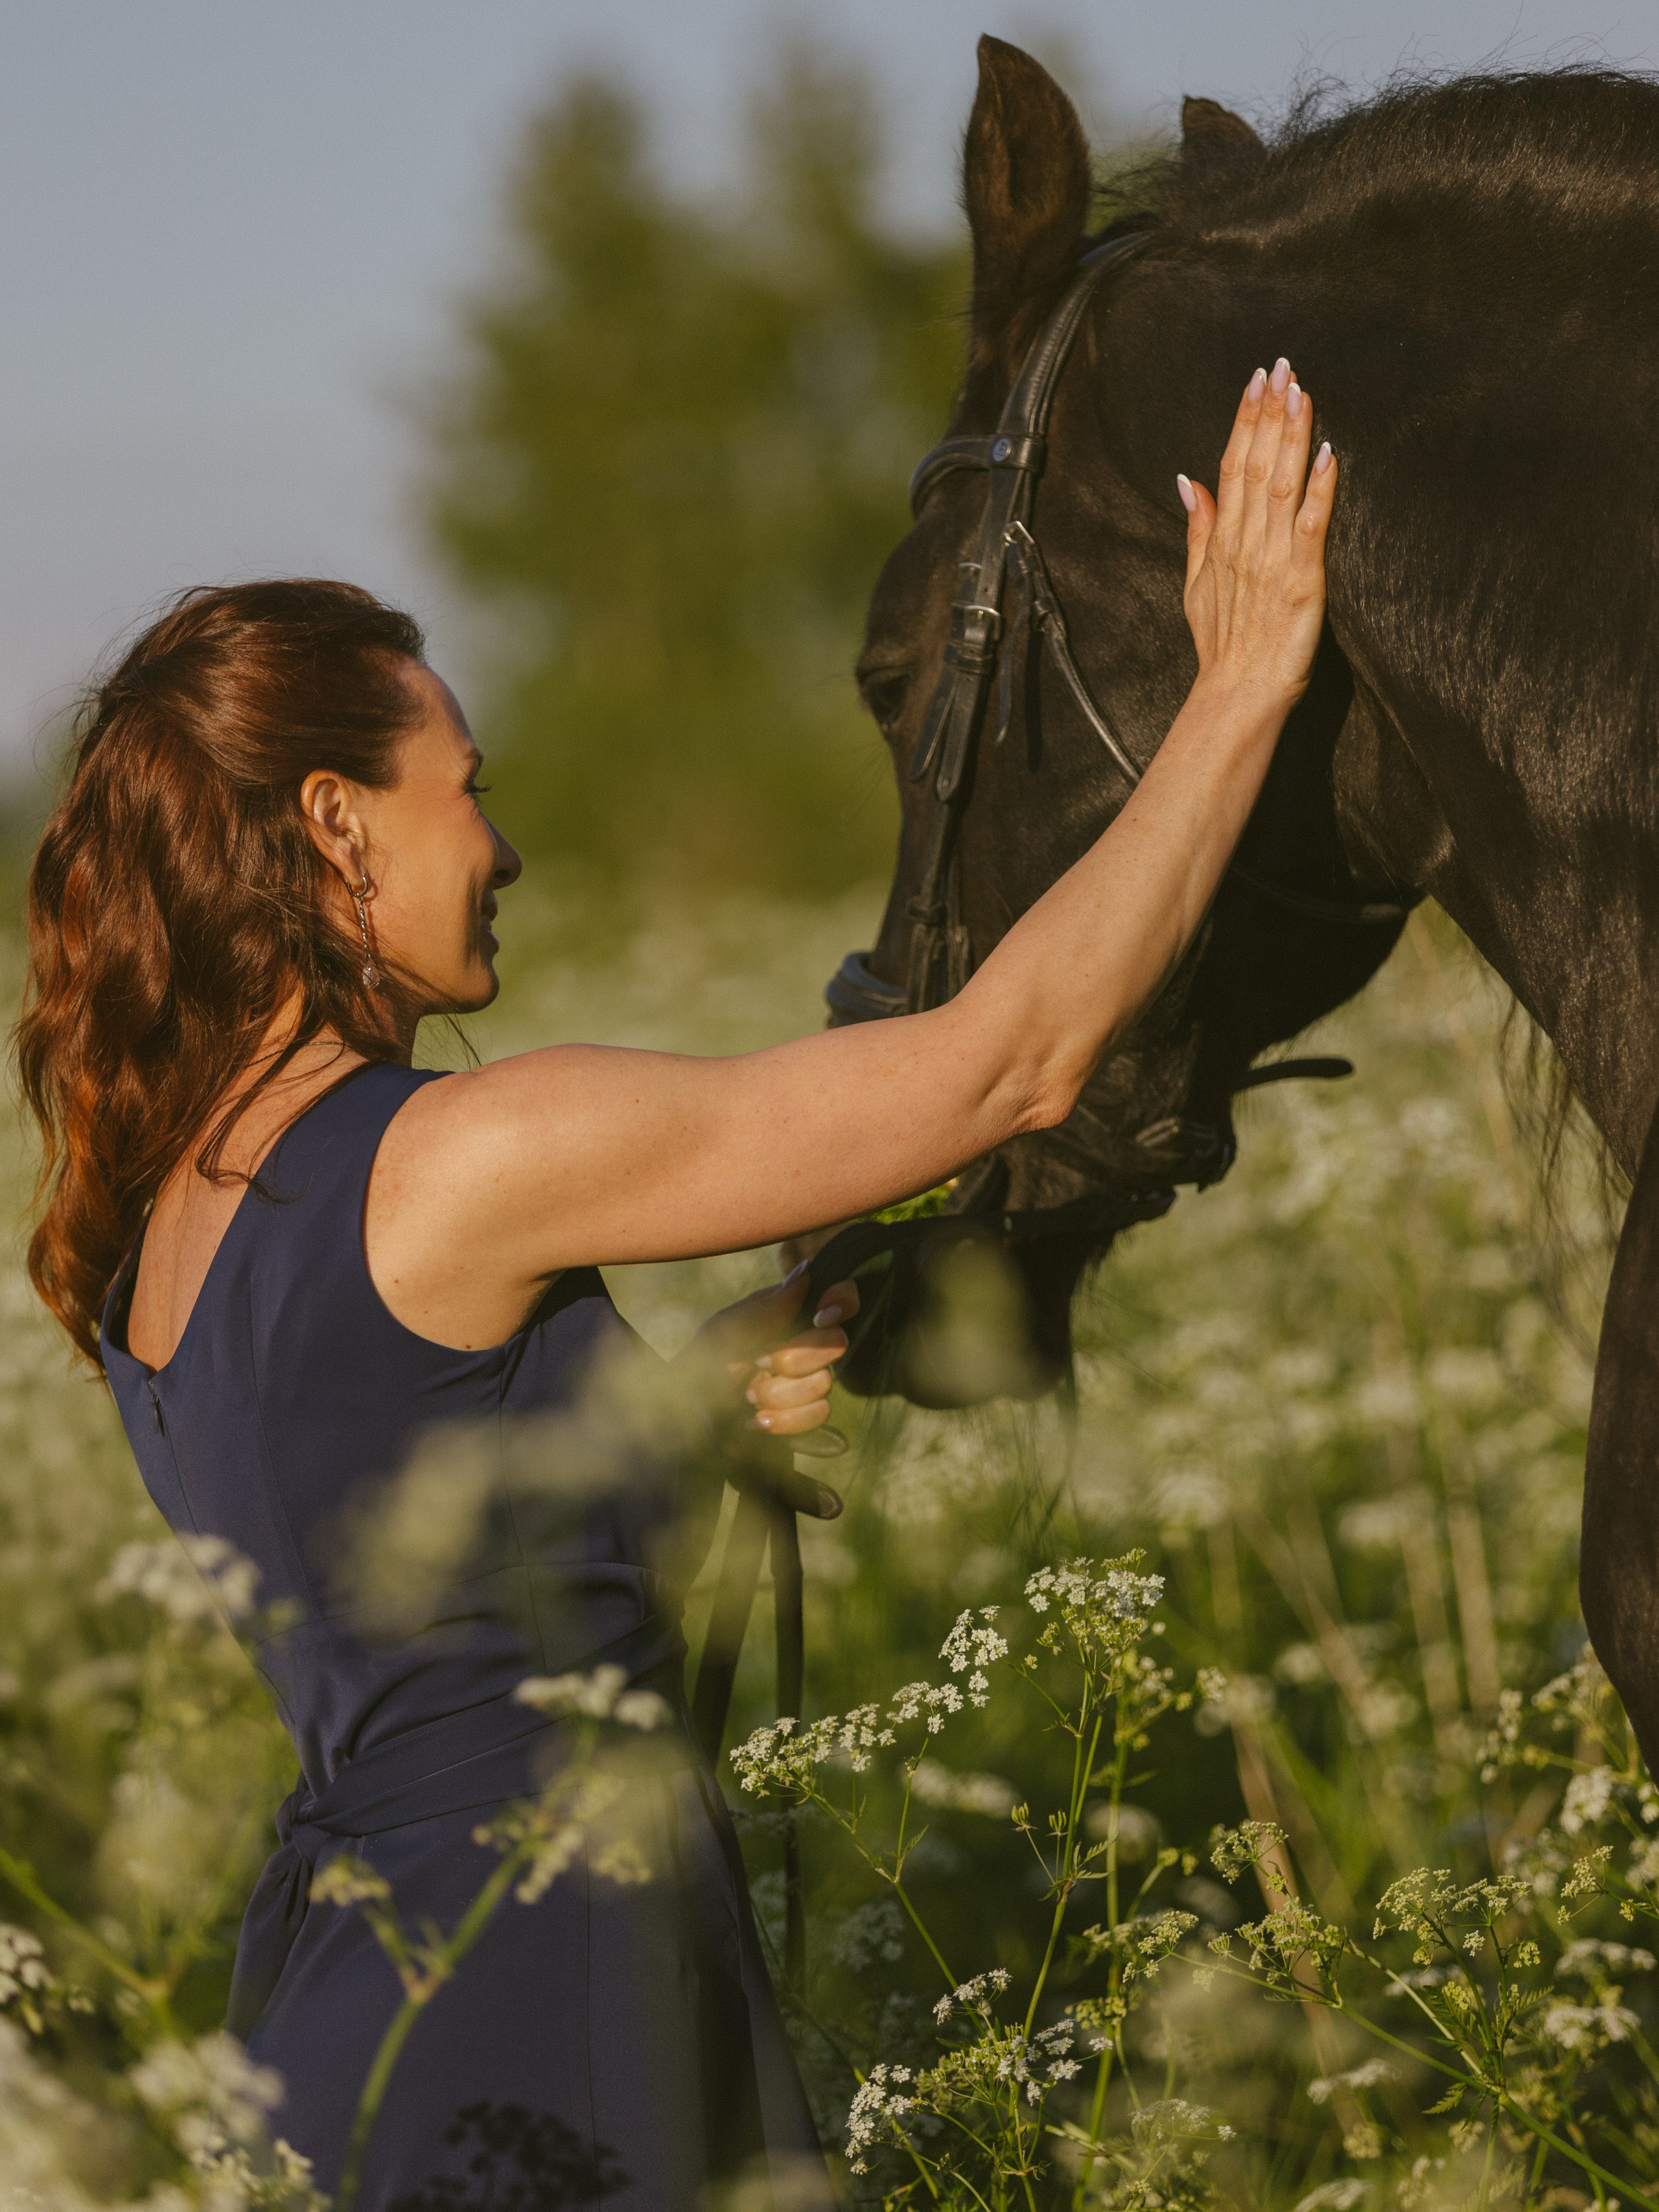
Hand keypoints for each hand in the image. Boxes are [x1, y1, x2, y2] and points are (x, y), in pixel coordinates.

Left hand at [680, 1265, 860, 1437]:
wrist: (688, 1412)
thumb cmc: (702, 1362)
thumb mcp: (728, 1330)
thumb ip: (770, 1307)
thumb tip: (807, 1270)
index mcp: (788, 1313)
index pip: (838, 1296)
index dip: (842, 1301)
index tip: (821, 1317)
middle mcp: (805, 1343)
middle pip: (836, 1341)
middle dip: (798, 1357)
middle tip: (760, 1363)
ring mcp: (806, 1379)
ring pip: (825, 1382)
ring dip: (782, 1393)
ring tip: (748, 1396)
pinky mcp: (804, 1413)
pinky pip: (820, 1413)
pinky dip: (788, 1419)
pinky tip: (758, 1420)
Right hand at [1177, 356, 1336, 711]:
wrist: (1236, 695)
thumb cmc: (1224, 646)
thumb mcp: (1196, 585)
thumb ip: (1195, 529)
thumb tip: (1185, 481)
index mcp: (1222, 541)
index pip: (1230, 467)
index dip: (1244, 421)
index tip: (1256, 380)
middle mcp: (1244, 543)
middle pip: (1254, 466)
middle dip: (1269, 414)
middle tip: (1282, 367)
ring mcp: (1271, 561)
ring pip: (1280, 486)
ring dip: (1292, 438)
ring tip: (1302, 393)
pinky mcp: (1300, 583)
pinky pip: (1310, 529)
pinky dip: (1319, 492)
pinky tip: (1328, 456)